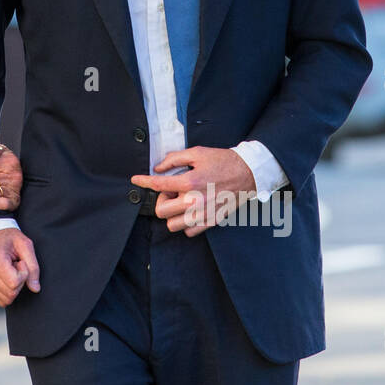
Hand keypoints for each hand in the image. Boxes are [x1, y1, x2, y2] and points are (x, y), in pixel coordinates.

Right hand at [0, 228, 39, 305]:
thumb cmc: (7, 237)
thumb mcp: (25, 245)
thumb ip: (33, 267)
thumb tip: (35, 288)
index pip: (14, 283)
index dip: (24, 275)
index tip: (21, 262)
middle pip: (10, 294)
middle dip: (19, 283)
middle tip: (15, 266)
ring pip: (5, 300)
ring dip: (12, 288)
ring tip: (9, 270)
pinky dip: (6, 291)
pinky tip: (4, 276)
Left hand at [130, 146, 255, 237]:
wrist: (248, 173)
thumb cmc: (223, 161)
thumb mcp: (197, 153)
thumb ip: (174, 159)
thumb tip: (158, 168)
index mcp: (190, 182)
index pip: (158, 185)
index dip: (143, 182)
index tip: (135, 180)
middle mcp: (195, 201)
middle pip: (161, 211)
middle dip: (160, 201)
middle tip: (169, 193)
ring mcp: (203, 214)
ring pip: (173, 225)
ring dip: (172, 214)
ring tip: (180, 203)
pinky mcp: (212, 221)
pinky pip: (189, 231)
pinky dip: (185, 223)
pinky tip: (190, 211)